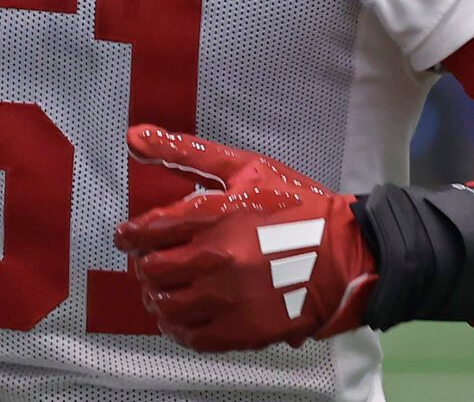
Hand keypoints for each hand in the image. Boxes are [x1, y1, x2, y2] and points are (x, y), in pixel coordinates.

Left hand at [112, 126, 375, 351]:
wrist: (346, 253)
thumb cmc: (296, 205)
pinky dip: (179, 327)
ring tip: (164, 288)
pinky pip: (192, 336)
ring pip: (166, 306)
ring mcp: (229, 299)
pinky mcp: (243, 330)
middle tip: (149, 261)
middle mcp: (215, 260)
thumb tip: (133, 136)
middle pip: (151, 271)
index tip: (127, 237)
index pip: (147, 231)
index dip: (129, 235)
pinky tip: (184, 315)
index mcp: (213, 216)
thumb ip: (185, 152)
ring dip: (156, 297)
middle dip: (142, 265)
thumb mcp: (244, 167)